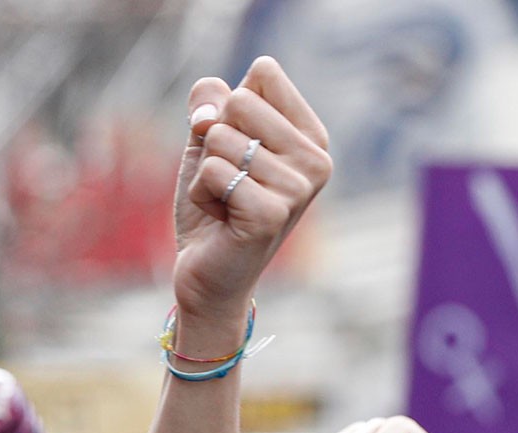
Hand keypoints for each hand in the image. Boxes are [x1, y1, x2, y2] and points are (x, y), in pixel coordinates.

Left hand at [170, 57, 331, 330]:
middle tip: (227, 181)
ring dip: (205, 173)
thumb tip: (209, 112)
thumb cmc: (214, 205)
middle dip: (214, 142)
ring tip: (225, 203)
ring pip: (221, 139)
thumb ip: (208, 102)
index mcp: (311, 134)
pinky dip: (200, 194)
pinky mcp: (273, 213)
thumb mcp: (207, 142)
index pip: (263, 73)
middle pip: (240, 101)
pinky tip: (220, 218)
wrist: (207, 274)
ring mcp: (300, 187)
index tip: (235, 150)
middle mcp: (316, 158)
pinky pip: (213, 173)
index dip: (229, 107)